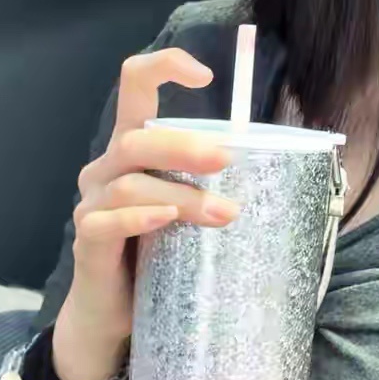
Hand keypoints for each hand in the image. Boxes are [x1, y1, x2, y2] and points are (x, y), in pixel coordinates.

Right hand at [51, 48, 240, 379]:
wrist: (117, 313)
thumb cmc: (161, 251)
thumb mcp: (191, 207)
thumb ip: (217, 182)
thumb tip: (291, 167)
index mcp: (134, 147)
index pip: (135, 84)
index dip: (164, 66)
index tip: (206, 76)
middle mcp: (107, 167)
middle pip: (136, 139)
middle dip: (183, 145)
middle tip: (226, 160)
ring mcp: (92, 204)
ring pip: (131, 184)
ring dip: (182, 196)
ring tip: (223, 214)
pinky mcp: (87, 241)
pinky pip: (106, 222)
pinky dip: (139, 219)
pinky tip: (166, 220)